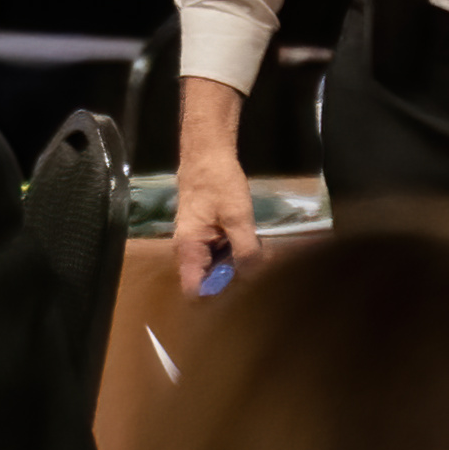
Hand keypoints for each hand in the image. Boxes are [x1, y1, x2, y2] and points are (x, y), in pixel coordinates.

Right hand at [170, 75, 250, 291]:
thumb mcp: (238, 217)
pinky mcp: (207, 233)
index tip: (239, 296)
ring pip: (215, 267)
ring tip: (260, 264)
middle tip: (258, 279)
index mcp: (188, 250)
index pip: (193, 290)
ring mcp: (197, 242)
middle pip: (207, 281)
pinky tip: (254, 248)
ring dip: (235, 266)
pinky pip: (220, 253)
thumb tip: (251, 277)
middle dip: (231, 282)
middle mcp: (188, 251)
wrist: (207, 152)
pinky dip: (235, 253)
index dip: (214, 297)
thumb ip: (244, 250)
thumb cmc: (218, 183)